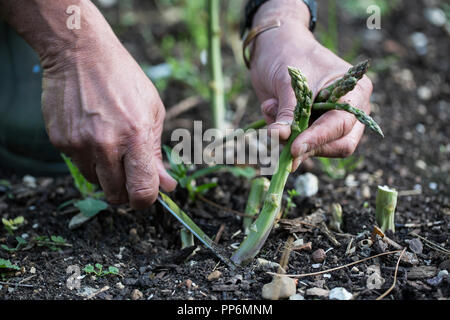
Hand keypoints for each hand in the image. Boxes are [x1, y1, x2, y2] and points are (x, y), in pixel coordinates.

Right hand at [41, 29, 175, 208]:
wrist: (80, 53)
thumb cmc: (124, 79)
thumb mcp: (152, 111)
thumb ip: (157, 153)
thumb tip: (165, 186)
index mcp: (135, 136)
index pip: (141, 190)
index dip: (146, 200)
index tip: (146, 197)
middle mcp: (105, 144)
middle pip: (116, 194)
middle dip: (126, 190)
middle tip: (130, 173)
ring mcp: (79, 144)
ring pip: (96, 182)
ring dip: (107, 173)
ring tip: (110, 143)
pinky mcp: (60, 141)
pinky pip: (78, 165)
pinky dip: (88, 158)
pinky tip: (92, 133)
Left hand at [249, 0, 372, 170]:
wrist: (274, 46)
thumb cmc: (288, 54)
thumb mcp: (289, 81)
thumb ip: (287, 111)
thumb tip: (279, 137)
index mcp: (355, 92)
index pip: (341, 124)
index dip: (318, 138)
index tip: (295, 148)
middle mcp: (350, 111)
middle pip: (339, 145)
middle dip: (308, 145)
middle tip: (280, 140)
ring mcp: (332, 122)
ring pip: (319, 149)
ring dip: (291, 139)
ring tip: (271, 108)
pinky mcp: (313, 129)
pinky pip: (300, 145)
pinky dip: (283, 135)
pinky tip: (271, 110)